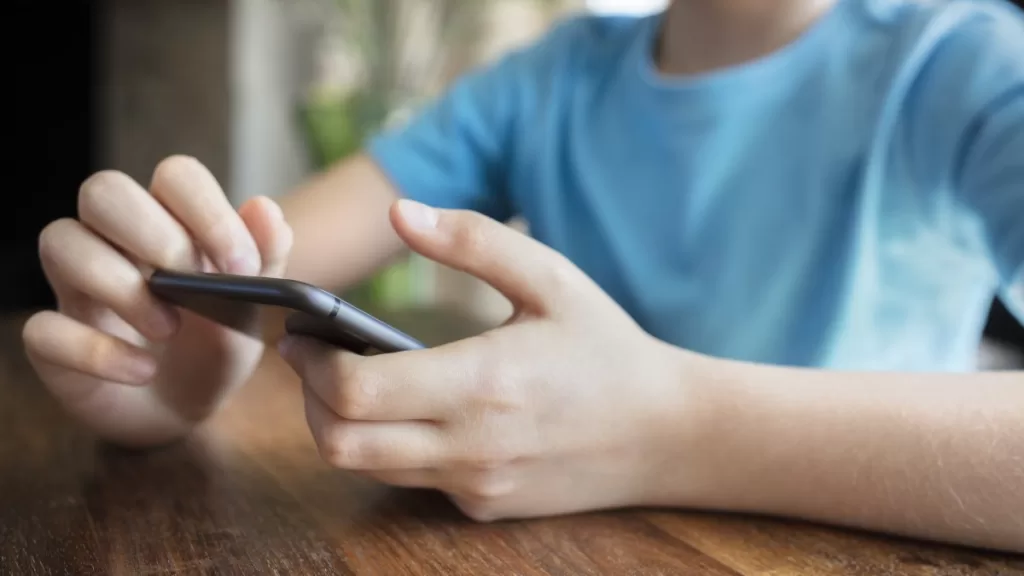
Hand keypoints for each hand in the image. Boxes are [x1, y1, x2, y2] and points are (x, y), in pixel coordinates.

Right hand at [22, 156, 292, 446]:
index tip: (242, 264)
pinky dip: (96, 352)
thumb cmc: (216, 341)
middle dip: (154, 233)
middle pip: (104, 191)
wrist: (191, 408)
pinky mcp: (52, 340)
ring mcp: (76, 287)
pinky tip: (141, 371)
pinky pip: (43, 328)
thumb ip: (266, 258)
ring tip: (169, 329)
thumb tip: (264, 208)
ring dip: (121, 286)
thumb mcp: (252, 307)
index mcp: (169, 220)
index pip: (175, 176)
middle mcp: (114, 241)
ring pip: (61, 242)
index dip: (207, 209)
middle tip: (195, 284)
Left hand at [279, 200, 690, 520]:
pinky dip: (392, 448)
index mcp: (482, 382)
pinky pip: (412, 481)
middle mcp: (471, 445)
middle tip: (312, 360)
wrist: (666, 432)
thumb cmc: (607, 346)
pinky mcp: (484, 505)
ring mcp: (476, 484)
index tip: (301, 333)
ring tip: (354, 380)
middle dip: (309, 400)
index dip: (312, 362)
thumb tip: (402, 213)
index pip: (356, 391)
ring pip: (367, 468)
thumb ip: (473, 240)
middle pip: (341, 444)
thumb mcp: (551, 277)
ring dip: (342, 426)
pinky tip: (416, 411)